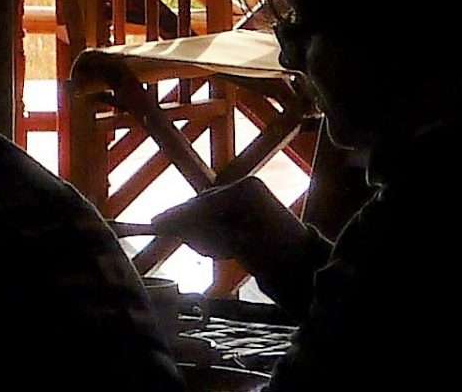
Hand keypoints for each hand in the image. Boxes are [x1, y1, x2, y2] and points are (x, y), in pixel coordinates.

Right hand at [151, 175, 301, 266]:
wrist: (306, 272)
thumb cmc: (275, 254)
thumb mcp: (237, 242)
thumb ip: (204, 232)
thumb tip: (172, 226)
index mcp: (245, 189)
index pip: (203, 201)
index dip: (179, 215)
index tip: (155, 224)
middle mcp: (245, 191)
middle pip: (204, 207)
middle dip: (196, 229)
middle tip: (198, 248)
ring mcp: (246, 204)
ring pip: (210, 219)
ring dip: (208, 238)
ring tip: (221, 253)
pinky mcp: (246, 219)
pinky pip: (219, 226)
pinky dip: (216, 240)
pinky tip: (225, 252)